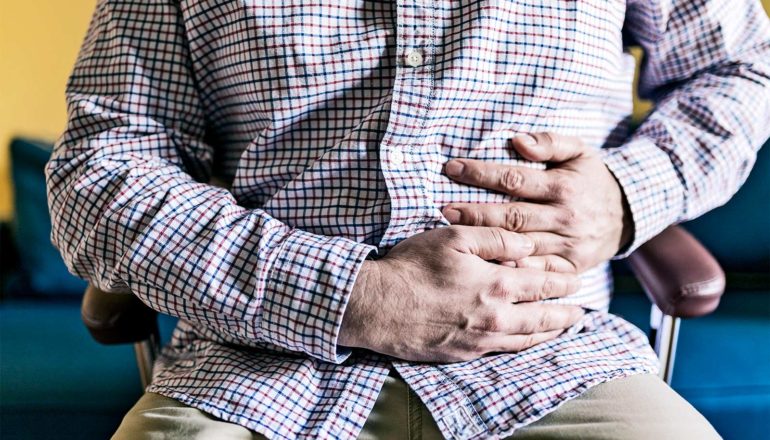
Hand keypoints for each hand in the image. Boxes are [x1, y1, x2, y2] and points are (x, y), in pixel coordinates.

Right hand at [339, 226, 583, 362]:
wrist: (377, 306)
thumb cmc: (413, 267)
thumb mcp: (453, 237)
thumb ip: (496, 238)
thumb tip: (527, 245)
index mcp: (498, 285)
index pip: (544, 284)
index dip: (563, 280)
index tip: (575, 278)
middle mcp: (497, 318)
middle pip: (544, 318)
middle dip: (566, 312)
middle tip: (580, 309)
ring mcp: (481, 340)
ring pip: (528, 340)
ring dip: (551, 333)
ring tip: (564, 327)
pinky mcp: (465, 354)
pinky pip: (505, 353)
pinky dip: (525, 346)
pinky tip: (527, 341)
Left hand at [441, 133, 632, 272]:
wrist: (627, 214)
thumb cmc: (591, 179)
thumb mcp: (580, 151)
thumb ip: (550, 142)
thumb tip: (517, 140)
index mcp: (563, 187)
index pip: (514, 179)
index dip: (481, 173)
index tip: (451, 168)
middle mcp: (565, 217)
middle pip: (512, 216)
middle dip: (475, 212)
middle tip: (443, 209)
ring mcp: (567, 245)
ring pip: (520, 245)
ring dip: (486, 242)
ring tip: (454, 235)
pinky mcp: (569, 267)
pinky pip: (537, 270)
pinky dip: (512, 268)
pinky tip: (485, 264)